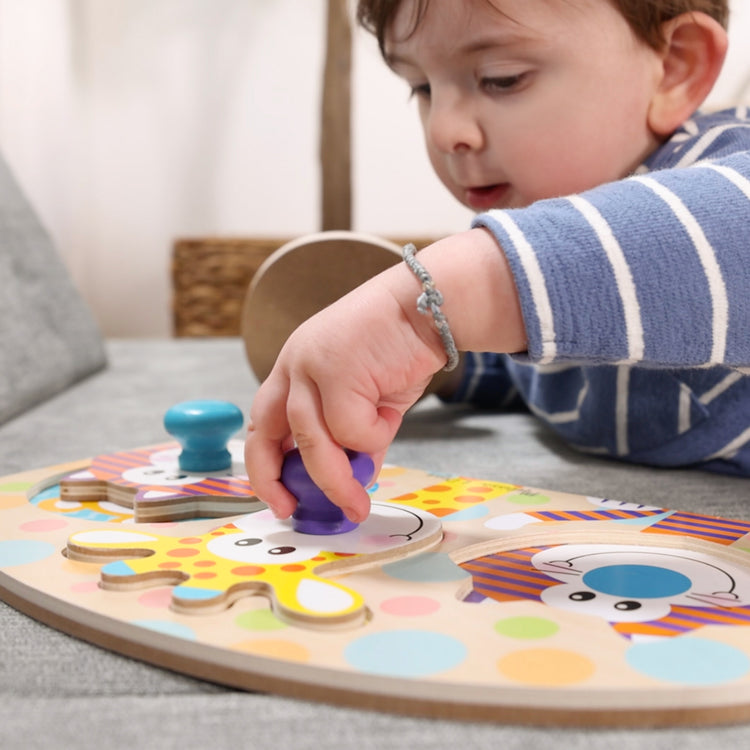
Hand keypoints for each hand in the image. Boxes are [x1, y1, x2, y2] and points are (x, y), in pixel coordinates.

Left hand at [244, 229, 524, 521]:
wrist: (430, 304)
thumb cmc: (402, 349)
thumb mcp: (373, 402)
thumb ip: (359, 439)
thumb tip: (356, 481)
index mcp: (295, 370)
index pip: (265, 424)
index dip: (267, 465)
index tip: (283, 497)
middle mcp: (294, 365)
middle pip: (264, 431)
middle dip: (271, 477)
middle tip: (293, 509)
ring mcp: (311, 364)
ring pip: (310, 439)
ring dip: (334, 479)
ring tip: (356, 503)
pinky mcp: (336, 367)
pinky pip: (349, 427)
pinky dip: (372, 436)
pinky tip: (390, 417)